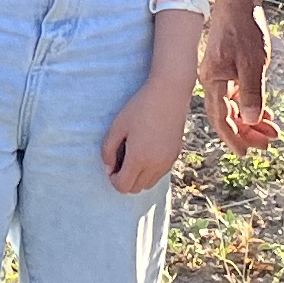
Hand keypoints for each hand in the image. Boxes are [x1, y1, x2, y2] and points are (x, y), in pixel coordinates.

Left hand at [102, 9, 208, 192]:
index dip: (113, 179)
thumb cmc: (139, 107)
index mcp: (139, 159)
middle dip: (125, 179)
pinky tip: (146, 150)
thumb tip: (108, 167)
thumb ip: (108, 150)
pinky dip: (150, 170)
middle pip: (136, 188)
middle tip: (120, 159)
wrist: (169, 94)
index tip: (111, 164)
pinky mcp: (175, 155)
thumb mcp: (117, 126)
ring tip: (133, 154)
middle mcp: (156, 165)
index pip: (123, 186)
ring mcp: (168, 161)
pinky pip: (159, 173)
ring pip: (149, 184)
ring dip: (138, 176)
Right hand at [205, 0, 279, 149]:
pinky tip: (262, 110)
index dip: (234, 137)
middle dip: (247, 131)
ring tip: (270, 129)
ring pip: (233, 105)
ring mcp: (219, 73)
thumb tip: (251, 120)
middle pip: (227, 115)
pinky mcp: (227, 65)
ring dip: (250, 119)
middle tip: (267, 142)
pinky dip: (248, 104)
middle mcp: (212, 80)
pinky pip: (235, 93)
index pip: (222, 118)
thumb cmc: (243, 28)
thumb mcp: (252, 63)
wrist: (238, 0)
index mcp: (214, 81)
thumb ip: (251, 93)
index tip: (246, 152)